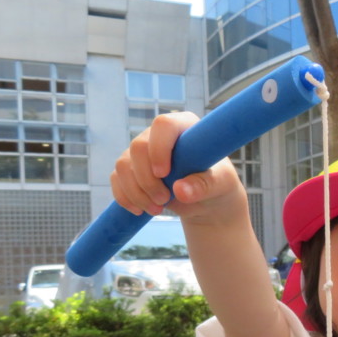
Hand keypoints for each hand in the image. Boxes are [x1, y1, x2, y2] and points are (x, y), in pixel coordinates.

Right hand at [111, 112, 243, 222]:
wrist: (208, 201)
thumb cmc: (219, 184)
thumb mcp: (221, 185)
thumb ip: (204, 186)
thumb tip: (180, 190)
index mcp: (185, 127)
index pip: (164, 125)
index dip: (159, 148)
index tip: (164, 174)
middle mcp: (159, 135)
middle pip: (138, 147)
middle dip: (147, 180)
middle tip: (164, 201)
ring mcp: (143, 151)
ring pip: (124, 165)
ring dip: (136, 192)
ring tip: (157, 209)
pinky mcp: (132, 169)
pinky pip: (117, 179)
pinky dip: (125, 197)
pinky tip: (140, 210)